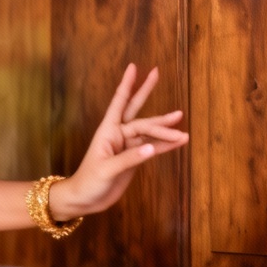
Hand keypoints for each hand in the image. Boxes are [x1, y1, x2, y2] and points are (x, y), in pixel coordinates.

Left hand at [50, 64, 187, 219]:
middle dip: (145, 91)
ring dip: (164, 127)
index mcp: (107, 131)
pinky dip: (166, 144)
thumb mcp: (107, 169)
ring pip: (149, 131)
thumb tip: (151, 147)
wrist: (85, 199)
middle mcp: (118, 134)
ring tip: (181, 120)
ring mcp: (127, 146)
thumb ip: (129, 158)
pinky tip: (180, 140)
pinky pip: (153, 148)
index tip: (134, 67)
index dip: (127, 85)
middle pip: (136, 109)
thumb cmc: (89, 182)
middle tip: (157, 72)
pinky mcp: (134, 159)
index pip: (119, 103)